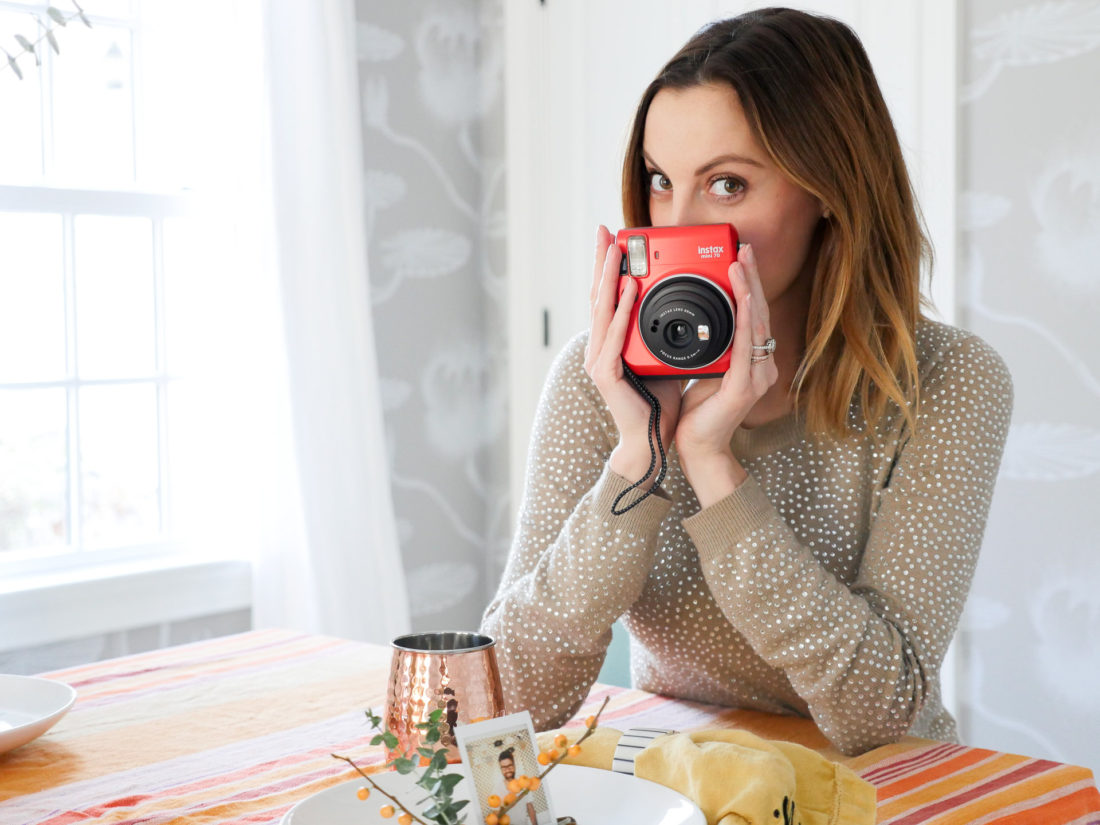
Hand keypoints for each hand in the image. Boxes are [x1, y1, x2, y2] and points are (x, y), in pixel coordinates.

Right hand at [584, 225, 681, 482]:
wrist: (651, 442)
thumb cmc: (657, 403)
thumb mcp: (663, 357)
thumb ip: (662, 332)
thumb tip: (682, 307)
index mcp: (611, 343)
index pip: (608, 298)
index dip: (609, 268)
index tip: (614, 241)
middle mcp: (599, 348)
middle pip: (598, 296)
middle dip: (602, 262)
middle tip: (604, 232)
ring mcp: (599, 361)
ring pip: (603, 310)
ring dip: (611, 278)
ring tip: (617, 251)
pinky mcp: (607, 374)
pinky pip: (615, 336)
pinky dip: (623, 310)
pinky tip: (630, 289)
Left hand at [675, 245, 778, 503]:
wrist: (696, 449)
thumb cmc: (698, 415)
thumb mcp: (704, 371)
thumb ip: (711, 349)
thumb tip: (700, 322)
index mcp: (752, 363)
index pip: (751, 316)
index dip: (748, 285)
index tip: (739, 258)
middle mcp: (761, 367)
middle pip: (758, 313)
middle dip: (751, 278)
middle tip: (744, 248)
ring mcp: (757, 377)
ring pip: (755, 324)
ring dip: (749, 289)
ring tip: (740, 262)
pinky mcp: (744, 387)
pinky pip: (746, 346)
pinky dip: (744, 318)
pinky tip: (743, 297)